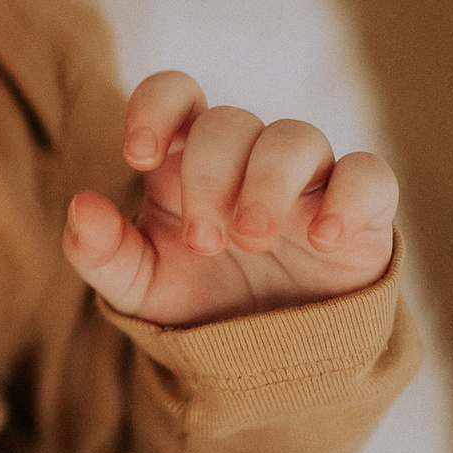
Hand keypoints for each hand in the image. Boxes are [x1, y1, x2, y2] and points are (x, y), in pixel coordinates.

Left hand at [64, 71, 397, 326]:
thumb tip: (83, 208)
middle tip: (205, 243)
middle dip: (210, 177)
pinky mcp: (361, 211)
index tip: (139, 156)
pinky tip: (323, 237)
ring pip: (297, 137)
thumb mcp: (139, 287)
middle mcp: (247, 157)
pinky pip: (369, 175)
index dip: (156, 106)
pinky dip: (349, 197)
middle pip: (229, 122)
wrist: (270, 359)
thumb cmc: (200, 301)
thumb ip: (99, 251)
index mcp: (187, 159)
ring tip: (251, 238)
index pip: (175, 93)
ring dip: (268, 183)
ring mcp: (307, 180)